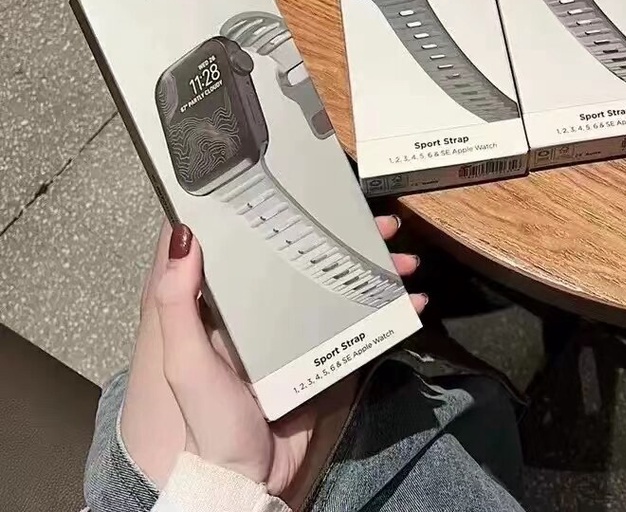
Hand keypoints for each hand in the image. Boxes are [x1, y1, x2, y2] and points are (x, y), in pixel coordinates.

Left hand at [138, 216, 425, 494]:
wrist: (250, 480)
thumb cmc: (211, 421)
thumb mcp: (187, 362)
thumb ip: (176, 303)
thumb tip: (182, 233)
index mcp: (229, 301)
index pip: (251, 241)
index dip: (276, 208)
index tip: (305, 182)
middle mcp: (267, 305)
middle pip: (310, 252)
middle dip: (350, 233)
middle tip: (380, 223)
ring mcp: (300, 328)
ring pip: (342, 279)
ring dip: (377, 266)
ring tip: (405, 261)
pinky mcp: (327, 352)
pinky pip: (362, 320)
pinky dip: (390, 309)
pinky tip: (412, 302)